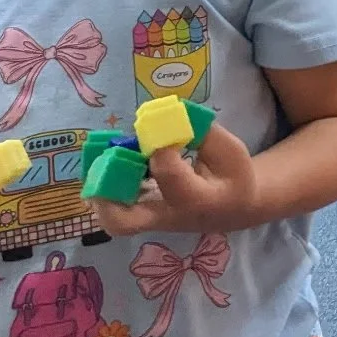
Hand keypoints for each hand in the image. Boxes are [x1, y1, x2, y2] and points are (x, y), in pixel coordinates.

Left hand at [88, 126, 261, 236]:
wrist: (235, 210)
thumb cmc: (233, 178)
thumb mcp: (231, 149)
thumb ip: (202, 132)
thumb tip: (170, 114)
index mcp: (198, 200)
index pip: (168, 174)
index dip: (160, 145)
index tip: (166, 129)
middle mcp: (169, 216)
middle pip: (124, 221)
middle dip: (106, 192)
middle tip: (108, 161)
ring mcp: (153, 220)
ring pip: (114, 219)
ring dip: (101, 187)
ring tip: (103, 156)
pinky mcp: (144, 216)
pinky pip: (116, 208)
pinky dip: (107, 186)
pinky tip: (113, 160)